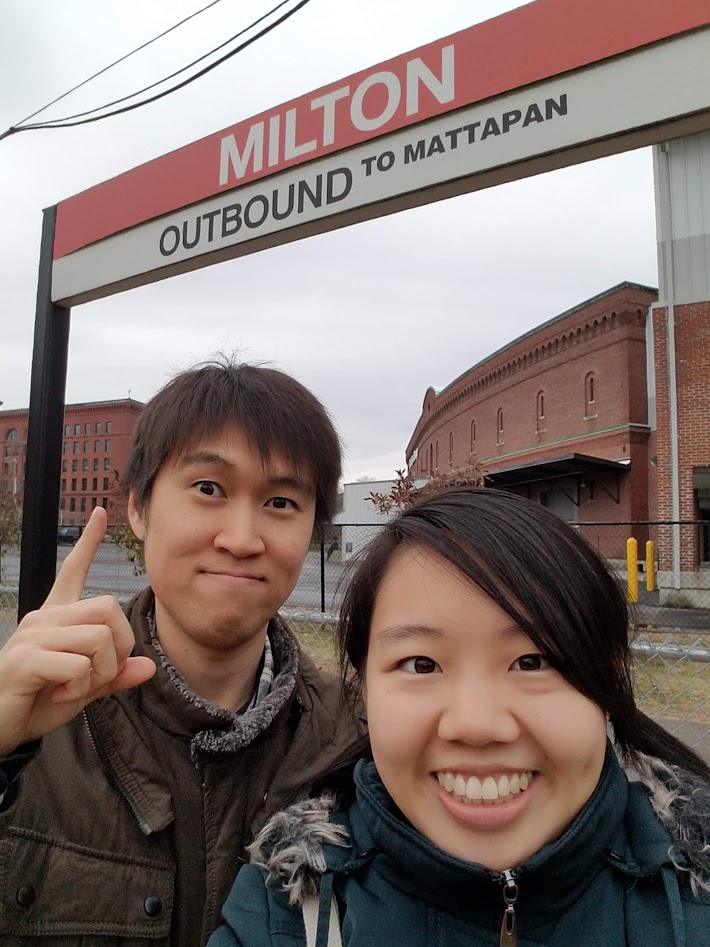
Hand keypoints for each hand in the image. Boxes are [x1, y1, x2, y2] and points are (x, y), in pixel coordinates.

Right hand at [0, 506, 154, 756]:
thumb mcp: (84, 690)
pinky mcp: (24, 658)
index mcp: (56, 619)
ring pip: (97, 637)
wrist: (0, 730)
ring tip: (76, 689)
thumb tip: (149, 667)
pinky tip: (58, 696)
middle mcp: (43, 618)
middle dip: (119, 647)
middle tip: (100, 676)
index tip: (99, 513)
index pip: (72, 571)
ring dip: (101, 672)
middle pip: (107, 608)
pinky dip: (80, 687)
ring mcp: (32, 636)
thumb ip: (114, 677)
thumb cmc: (37, 704)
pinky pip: (78, 665)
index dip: (87, 543)